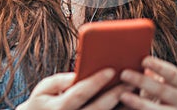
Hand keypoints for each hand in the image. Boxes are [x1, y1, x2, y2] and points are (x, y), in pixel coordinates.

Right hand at [17, 69, 132, 109]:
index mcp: (59, 108)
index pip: (80, 93)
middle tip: (132, 80)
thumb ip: (59, 81)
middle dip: (116, 94)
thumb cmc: (40, 105)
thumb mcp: (43, 90)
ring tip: (136, 92)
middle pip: (98, 108)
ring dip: (122, 107)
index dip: (96, 81)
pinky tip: (129, 104)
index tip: (111, 69)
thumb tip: (77, 74)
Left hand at [119, 56, 176, 108]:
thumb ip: (154, 69)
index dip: (158, 66)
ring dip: (139, 102)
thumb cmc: (162, 88)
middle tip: (124, 74)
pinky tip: (126, 107)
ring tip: (123, 95)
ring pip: (157, 109)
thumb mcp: (163, 78)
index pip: (171, 73)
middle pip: (162, 90)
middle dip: (143, 82)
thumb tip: (134, 53)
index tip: (143, 60)